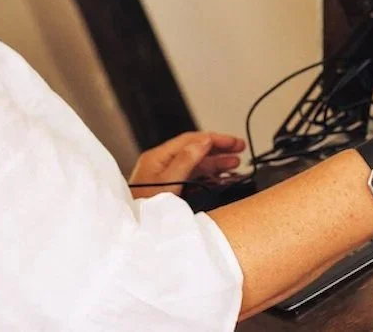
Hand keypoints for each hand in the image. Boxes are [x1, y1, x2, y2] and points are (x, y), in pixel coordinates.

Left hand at [128, 132, 245, 198]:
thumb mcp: (168, 182)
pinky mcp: (169, 189)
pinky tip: (220, 177)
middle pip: (194, 150)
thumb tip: (203, 142)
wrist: (134, 233)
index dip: (214, 139)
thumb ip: (185, 161)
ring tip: (234, 162)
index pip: (190, 140)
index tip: (232, 142)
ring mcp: (165, 176)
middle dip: (218, 148)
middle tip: (239, 148)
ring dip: (216, 162)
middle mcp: (160, 164)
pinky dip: (208, 175)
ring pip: (195, 164)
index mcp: (157, 157)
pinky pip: (192, 177)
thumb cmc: (144, 208)